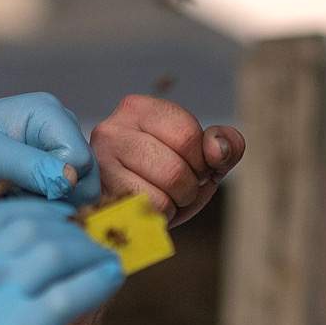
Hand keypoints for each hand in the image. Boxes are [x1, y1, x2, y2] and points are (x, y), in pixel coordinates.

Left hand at [0, 94, 102, 225]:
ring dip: (50, 208)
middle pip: (88, 177)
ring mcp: (54, 159)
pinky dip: (44, 215)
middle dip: (57, 197)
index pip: (80, 157)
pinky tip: (16, 210)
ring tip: (13, 204)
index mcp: (46, 113)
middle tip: (16, 200)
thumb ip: (26, 164)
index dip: (59, 182)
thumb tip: (70, 178)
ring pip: (80, 196)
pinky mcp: (48, 184)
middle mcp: (58, 133)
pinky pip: (66, 207)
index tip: (22, 192)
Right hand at [0, 199, 123, 324]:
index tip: (59, 219)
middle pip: (27, 226)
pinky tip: (114, 278)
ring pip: (53, 251)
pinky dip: (98, 279)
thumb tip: (19, 277)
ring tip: (105, 262)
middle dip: (67, 230)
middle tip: (91, 243)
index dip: (33, 210)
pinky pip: (69, 292)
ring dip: (88, 253)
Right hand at [90, 95, 243, 226]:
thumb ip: (225, 146)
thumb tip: (218, 149)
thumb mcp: (202, 160)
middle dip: (190, 186)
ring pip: (166, 187)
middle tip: (178, 189)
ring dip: (176, 202)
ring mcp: (101, 162)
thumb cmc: (165, 182)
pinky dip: (161, 215)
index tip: (191, 167)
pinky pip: (151, 207)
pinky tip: (146, 210)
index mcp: (138, 109)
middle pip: (177, 165)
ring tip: (162, 198)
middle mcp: (112, 129)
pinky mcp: (100, 192)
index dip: (201, 160)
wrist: (128, 215)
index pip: (187, 134)